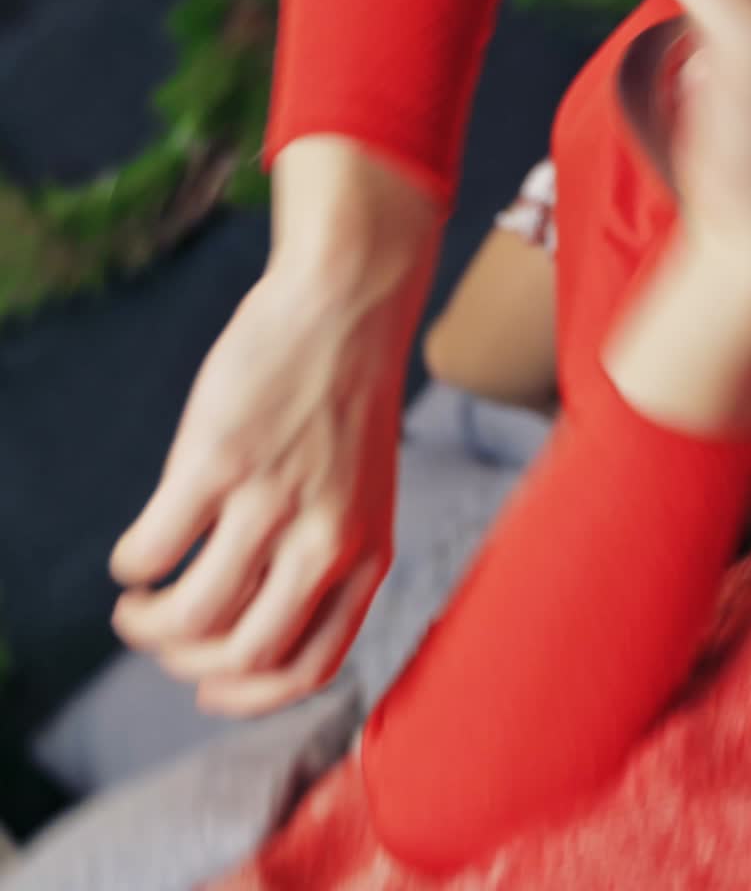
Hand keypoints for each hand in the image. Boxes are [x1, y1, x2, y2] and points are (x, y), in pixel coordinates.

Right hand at [110, 138, 437, 715]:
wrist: (349, 305)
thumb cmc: (347, 399)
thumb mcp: (364, 491)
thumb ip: (325, 555)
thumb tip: (247, 619)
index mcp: (368, 554)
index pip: (309, 670)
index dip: (248, 698)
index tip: (207, 690)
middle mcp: (327, 540)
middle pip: (242, 659)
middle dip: (184, 667)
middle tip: (160, 633)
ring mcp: (273, 502)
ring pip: (189, 619)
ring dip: (144, 625)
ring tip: (137, 600)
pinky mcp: (219, 461)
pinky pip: (150, 552)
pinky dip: (130, 567)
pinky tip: (138, 552)